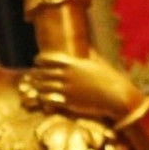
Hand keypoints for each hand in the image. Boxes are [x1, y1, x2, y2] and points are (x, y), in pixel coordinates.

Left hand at [24, 51, 144, 122]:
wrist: (115, 96)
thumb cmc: (109, 79)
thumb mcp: (99, 63)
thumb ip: (90, 54)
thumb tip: (89, 46)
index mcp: (73, 64)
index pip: (50, 59)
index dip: (41, 59)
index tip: (37, 60)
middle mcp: (68, 76)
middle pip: (43, 73)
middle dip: (36, 74)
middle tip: (32, 75)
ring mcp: (67, 89)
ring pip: (43, 87)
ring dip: (37, 87)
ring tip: (35, 87)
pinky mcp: (68, 103)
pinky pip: (49, 100)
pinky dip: (44, 99)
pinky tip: (43, 99)